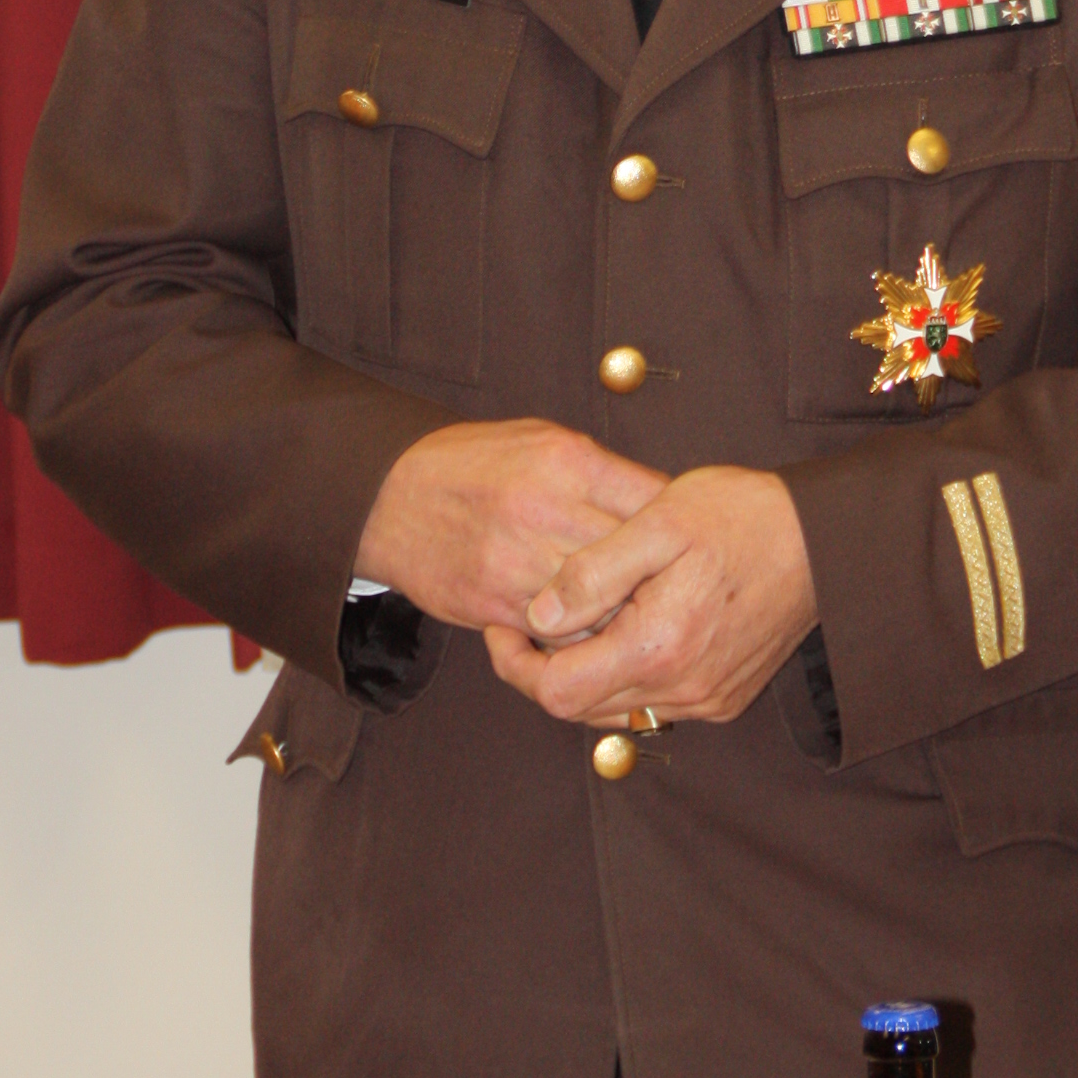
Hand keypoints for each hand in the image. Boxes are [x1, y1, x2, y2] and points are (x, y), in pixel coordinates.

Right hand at [356, 421, 665, 632]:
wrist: (388, 497)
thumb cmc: (472, 463)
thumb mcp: (541, 440)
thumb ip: (601, 471)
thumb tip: (663, 503)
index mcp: (567, 462)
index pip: (654, 502)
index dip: (679, 527)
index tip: (689, 541)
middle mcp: (546, 512)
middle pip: (635, 561)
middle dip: (660, 579)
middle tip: (676, 590)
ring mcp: (520, 563)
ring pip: (602, 608)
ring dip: (623, 616)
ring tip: (639, 616)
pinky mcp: (495, 605)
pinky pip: (559, 636)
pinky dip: (581, 637)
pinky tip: (590, 629)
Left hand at [483, 467, 818, 727]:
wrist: (825, 540)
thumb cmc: (742, 517)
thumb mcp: (658, 522)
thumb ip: (594, 572)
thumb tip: (539, 615)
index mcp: (658, 647)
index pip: (556, 692)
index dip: (515, 663)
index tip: (506, 623)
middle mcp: (682, 688)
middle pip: (579, 708)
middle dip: (545, 667)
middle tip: (530, 618)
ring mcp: (706, 697)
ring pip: (613, 709)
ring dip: (585, 672)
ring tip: (578, 617)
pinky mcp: (723, 695)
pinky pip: (652, 700)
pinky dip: (625, 674)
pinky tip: (626, 627)